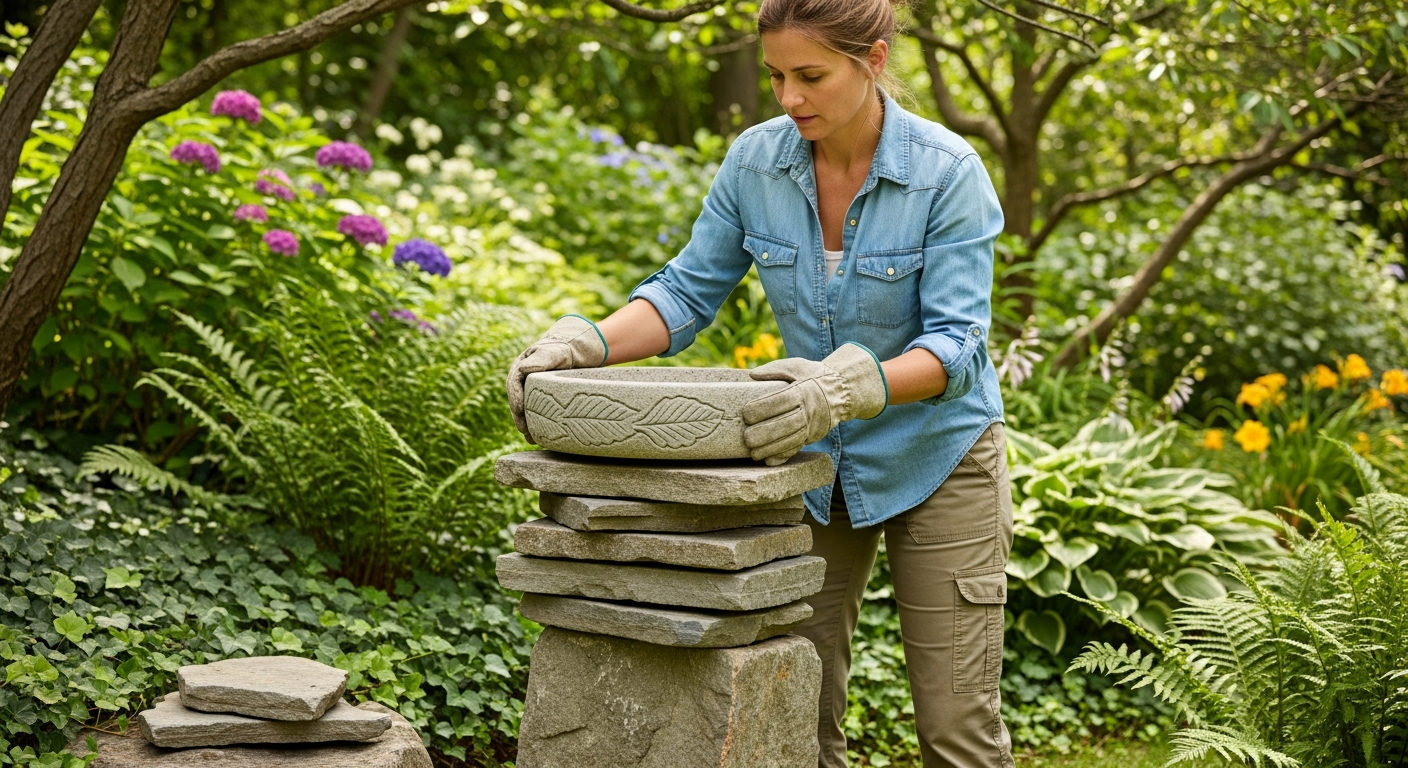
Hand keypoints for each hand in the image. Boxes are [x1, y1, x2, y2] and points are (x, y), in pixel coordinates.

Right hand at [506, 315, 607, 440]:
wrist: (575, 353)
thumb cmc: (563, 350)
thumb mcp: (553, 352)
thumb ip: (541, 359)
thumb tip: (523, 369)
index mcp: (520, 368)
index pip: (513, 385)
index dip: (515, 399)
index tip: (520, 411)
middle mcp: (522, 381)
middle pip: (517, 401)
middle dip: (519, 418)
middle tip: (525, 431)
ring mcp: (530, 391)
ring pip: (525, 410)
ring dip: (526, 425)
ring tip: (531, 439)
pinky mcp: (540, 399)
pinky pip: (535, 413)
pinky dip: (536, 425)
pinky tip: (541, 438)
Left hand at [741, 343, 887, 465]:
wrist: (842, 391)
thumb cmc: (814, 376)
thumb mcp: (797, 366)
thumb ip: (775, 369)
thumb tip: (753, 374)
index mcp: (803, 390)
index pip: (781, 400)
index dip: (762, 408)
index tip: (746, 414)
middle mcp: (809, 410)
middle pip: (786, 424)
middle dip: (764, 433)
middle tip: (746, 438)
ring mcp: (812, 426)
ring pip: (791, 440)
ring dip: (771, 448)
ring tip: (753, 452)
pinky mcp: (813, 436)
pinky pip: (798, 448)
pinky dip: (783, 456)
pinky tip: (769, 460)